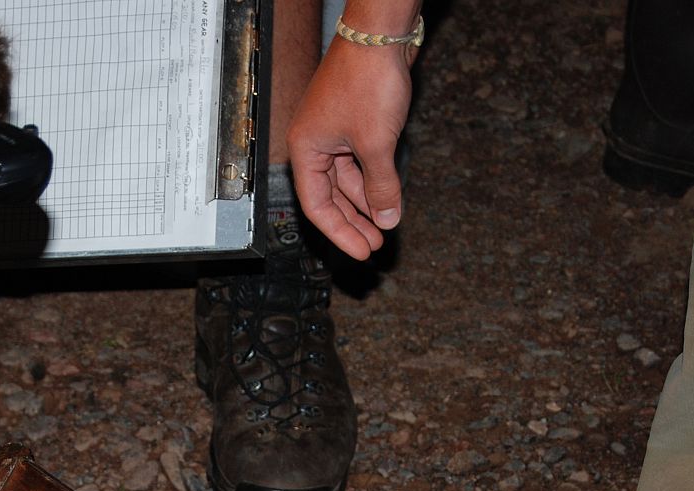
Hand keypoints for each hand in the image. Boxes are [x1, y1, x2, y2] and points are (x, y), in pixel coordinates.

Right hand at [287, 39, 414, 260]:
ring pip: (347, 179)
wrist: (380, 37)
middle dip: (354, 221)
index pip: (317, 206)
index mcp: (306, 149)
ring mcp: (334, 132)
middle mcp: (314, 143)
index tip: (362, 251)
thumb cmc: (367, 82)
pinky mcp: (353, 122)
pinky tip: (387, 196)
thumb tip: (386, 220)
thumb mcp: (376, 144)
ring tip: (385, 224)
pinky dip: (373, 179)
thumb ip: (381, 187)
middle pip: (330, 196)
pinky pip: (359, 162)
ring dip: (366, 202)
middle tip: (374, 244)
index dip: (340, 232)